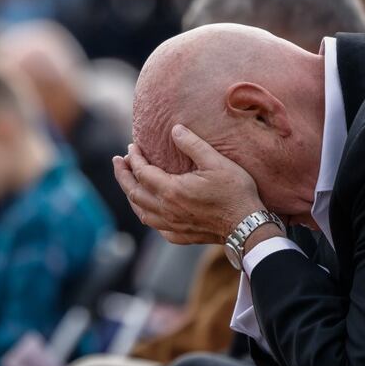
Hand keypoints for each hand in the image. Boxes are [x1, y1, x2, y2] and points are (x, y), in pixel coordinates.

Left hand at [113, 125, 265, 244]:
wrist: (247, 226)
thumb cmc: (235, 192)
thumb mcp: (216, 162)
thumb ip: (192, 144)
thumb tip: (175, 130)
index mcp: (171, 190)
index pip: (142, 172)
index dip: (134, 158)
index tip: (132, 146)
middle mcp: (166, 210)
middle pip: (133, 192)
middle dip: (123, 175)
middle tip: (117, 162)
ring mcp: (171, 225)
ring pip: (141, 211)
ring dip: (132, 195)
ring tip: (129, 183)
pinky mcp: (179, 236)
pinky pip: (155, 226)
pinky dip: (147, 214)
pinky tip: (149, 209)